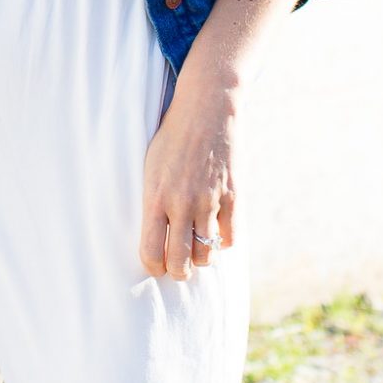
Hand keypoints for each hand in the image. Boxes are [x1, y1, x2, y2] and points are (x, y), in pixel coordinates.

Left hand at [137, 0, 294, 280]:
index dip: (153, 267)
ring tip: (197, 249)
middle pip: (180, 262)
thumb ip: (152, 203)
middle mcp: (181, 204)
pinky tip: (218, 232)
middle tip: (179, 268)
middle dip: (179, 272)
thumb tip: (153, 238)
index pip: (151, 252)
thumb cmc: (171, 140)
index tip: (156, 265)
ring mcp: (209, 201)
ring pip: (207, 254)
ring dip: (202, 258)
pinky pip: (231, 237)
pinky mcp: (232, 196)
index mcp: (155, 197)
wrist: (205, 109)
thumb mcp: (150, 169)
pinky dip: (224, 241)